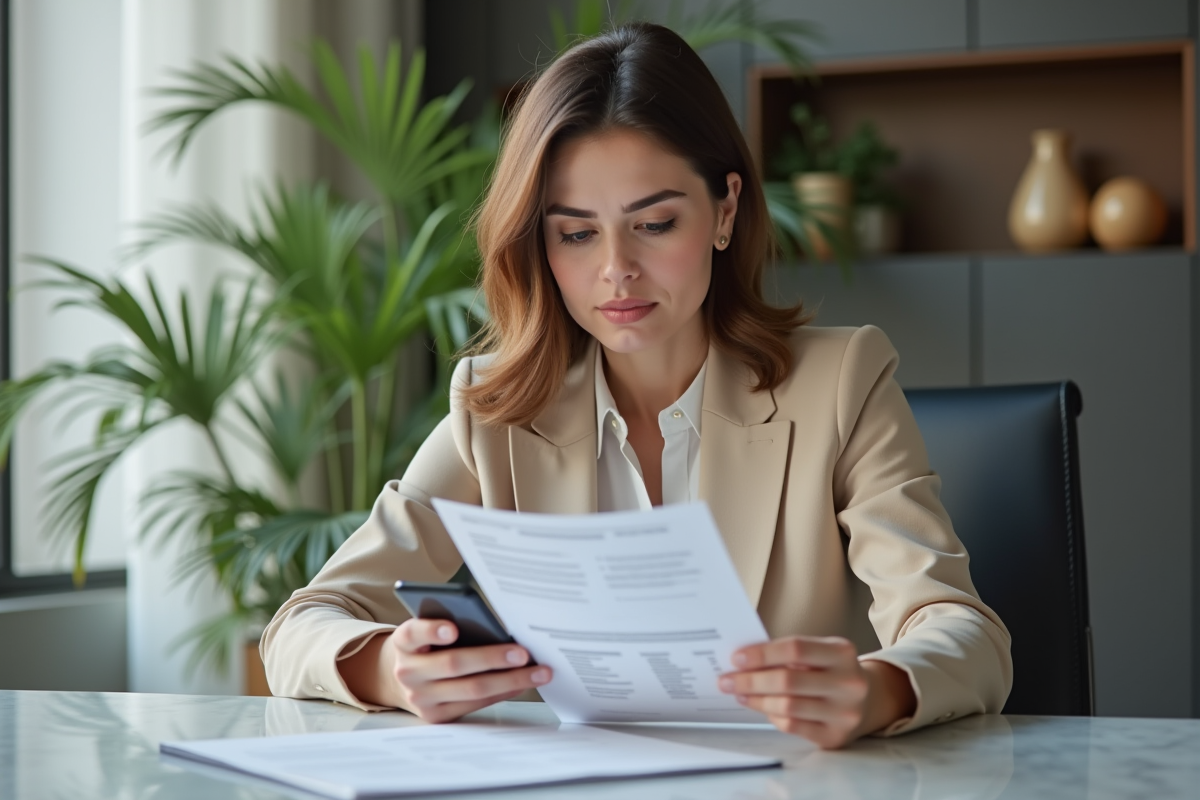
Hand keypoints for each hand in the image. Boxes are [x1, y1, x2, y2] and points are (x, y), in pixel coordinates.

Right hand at [339, 618, 551, 722]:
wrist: (400, 677)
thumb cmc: (425, 645)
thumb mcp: (426, 631)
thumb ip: (448, 625)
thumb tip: (497, 630)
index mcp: (403, 642)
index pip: (413, 633)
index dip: (432, 630)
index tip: (452, 628)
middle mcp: (408, 672)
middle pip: (453, 664)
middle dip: (492, 658)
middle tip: (523, 653)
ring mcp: (421, 698)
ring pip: (471, 689)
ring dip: (509, 680)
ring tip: (537, 672)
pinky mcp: (436, 716)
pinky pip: (475, 704)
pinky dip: (502, 693)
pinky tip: (521, 683)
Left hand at [717, 635, 914, 749]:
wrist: (869, 700)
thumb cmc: (832, 671)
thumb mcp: (820, 653)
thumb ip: (789, 654)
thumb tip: (743, 660)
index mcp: (842, 652)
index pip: (794, 648)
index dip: (762, 653)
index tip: (736, 658)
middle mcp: (848, 682)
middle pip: (788, 680)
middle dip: (750, 680)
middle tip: (726, 680)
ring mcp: (845, 712)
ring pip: (787, 707)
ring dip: (756, 700)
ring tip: (739, 693)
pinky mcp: (835, 736)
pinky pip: (793, 726)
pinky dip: (772, 716)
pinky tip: (761, 707)